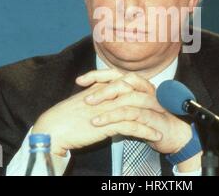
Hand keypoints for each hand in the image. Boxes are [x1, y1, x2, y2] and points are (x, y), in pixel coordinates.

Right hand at [32, 69, 161, 155]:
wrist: (52, 128)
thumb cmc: (64, 116)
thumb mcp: (82, 100)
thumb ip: (96, 94)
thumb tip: (108, 96)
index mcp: (100, 86)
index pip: (127, 82)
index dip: (142, 88)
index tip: (153, 95)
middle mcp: (107, 94)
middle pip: (137, 93)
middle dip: (154, 101)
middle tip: (166, 109)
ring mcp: (108, 108)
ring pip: (138, 109)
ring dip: (154, 117)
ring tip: (164, 124)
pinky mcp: (107, 124)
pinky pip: (133, 126)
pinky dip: (146, 131)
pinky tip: (155, 136)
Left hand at [79, 70, 192, 154]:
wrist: (173, 134)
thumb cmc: (150, 119)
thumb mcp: (130, 107)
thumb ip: (116, 99)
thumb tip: (93, 94)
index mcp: (138, 84)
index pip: (116, 73)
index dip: (97, 74)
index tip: (79, 81)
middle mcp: (145, 89)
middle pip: (123, 80)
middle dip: (103, 88)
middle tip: (86, 98)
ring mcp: (151, 101)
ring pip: (128, 96)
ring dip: (107, 105)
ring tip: (91, 113)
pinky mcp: (152, 116)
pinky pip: (132, 114)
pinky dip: (115, 118)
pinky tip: (102, 123)